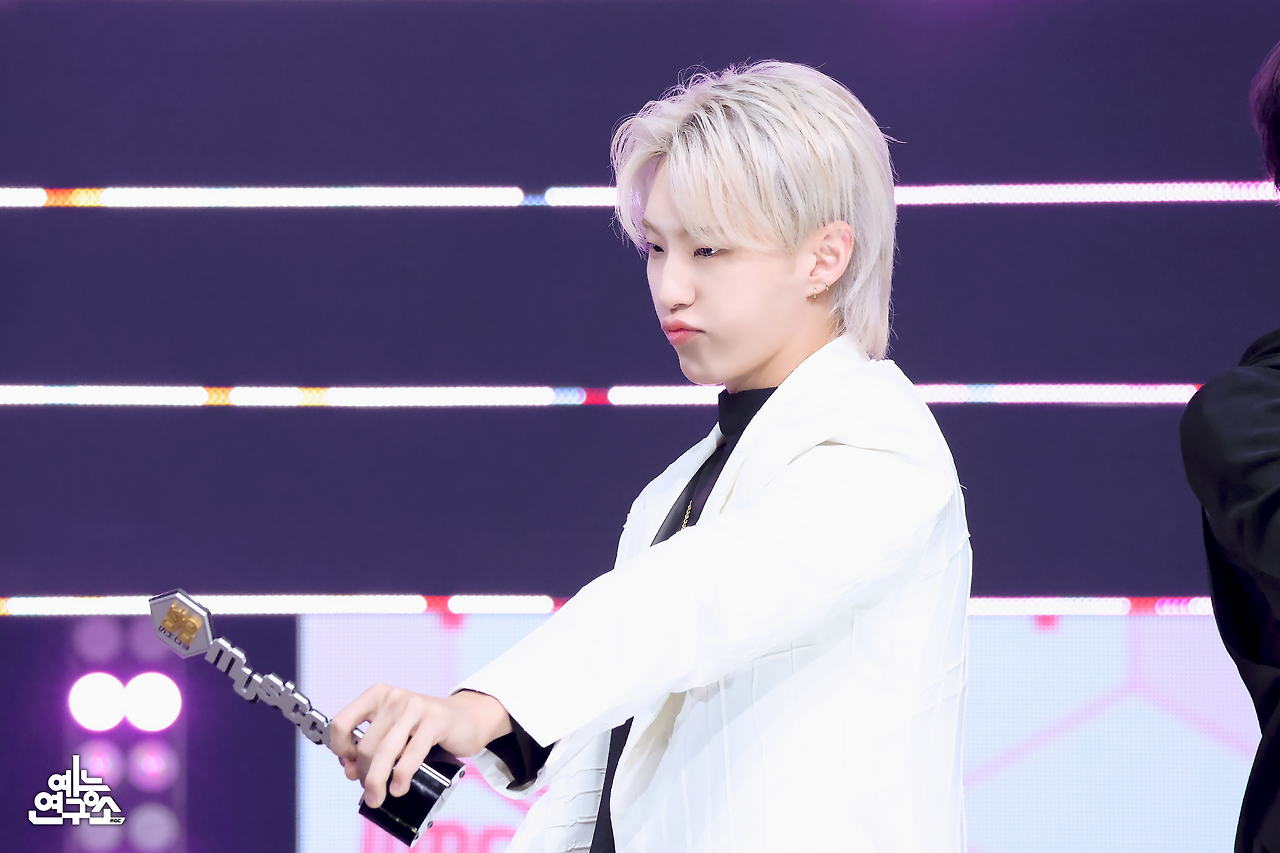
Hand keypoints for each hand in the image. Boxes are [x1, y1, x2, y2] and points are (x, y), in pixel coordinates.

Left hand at [328, 685, 511, 807]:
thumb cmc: (423, 729)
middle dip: (363, 775)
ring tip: (379, 798)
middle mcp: (394, 697)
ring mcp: (416, 706)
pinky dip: (401, 777)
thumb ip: (369, 746)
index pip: (342, 723)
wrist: (466, 719)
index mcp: (377, 695)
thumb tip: (349, 770)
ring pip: (384, 753)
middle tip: (371, 790)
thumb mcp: (392, 731)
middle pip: (365, 746)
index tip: (349, 764)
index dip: (340, 750)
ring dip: (377, 782)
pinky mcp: (436, 720)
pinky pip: (410, 755)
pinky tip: (399, 788)